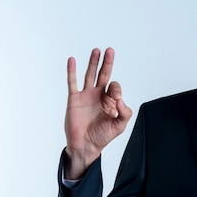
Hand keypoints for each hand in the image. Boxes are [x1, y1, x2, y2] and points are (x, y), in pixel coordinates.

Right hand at [64, 47, 131, 178]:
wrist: (85, 145)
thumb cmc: (102, 137)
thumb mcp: (119, 126)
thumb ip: (124, 112)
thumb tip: (120, 99)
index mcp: (110, 101)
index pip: (114, 87)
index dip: (116, 89)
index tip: (116, 98)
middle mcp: (98, 96)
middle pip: (104, 75)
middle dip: (107, 63)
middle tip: (110, 50)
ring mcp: (86, 96)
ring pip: (89, 75)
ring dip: (93, 63)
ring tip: (96, 51)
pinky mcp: (74, 99)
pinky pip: (72, 83)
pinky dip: (72, 71)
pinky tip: (72, 60)